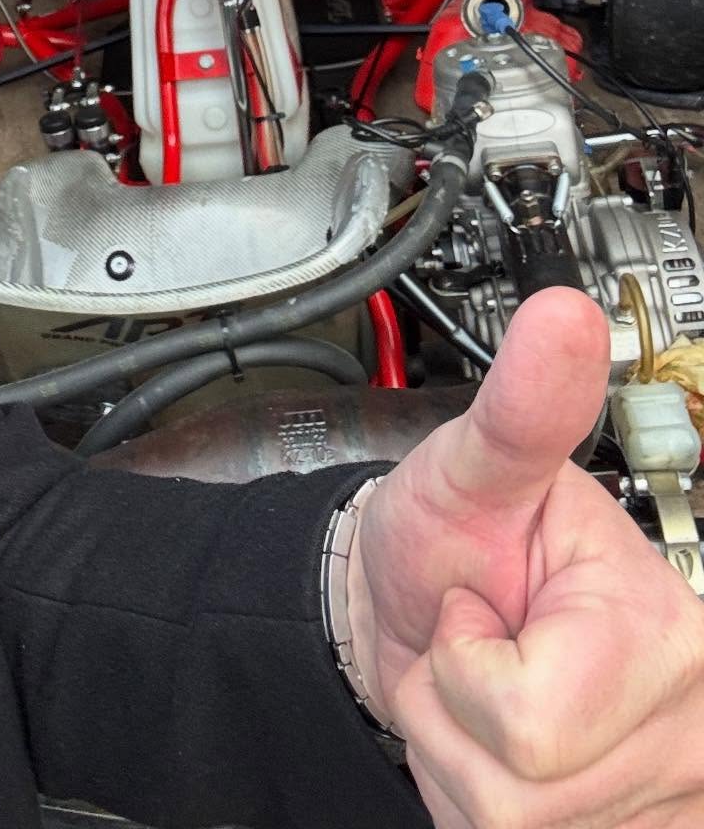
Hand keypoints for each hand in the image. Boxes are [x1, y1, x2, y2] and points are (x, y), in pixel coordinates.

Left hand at [344, 287, 703, 826]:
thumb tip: (564, 316)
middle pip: (519, 793)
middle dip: (453, 715)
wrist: (419, 606)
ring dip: (456, 761)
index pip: (529, 724)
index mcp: (663, 630)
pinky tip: (493, 747)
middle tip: (473, 646)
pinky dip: (474, 805)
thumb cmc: (449, 532)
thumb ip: (523, 405)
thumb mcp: (474, 462)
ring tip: (477, 690)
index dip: (469, 664)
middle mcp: (687, 724)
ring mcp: (664, 794)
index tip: (482, 610)